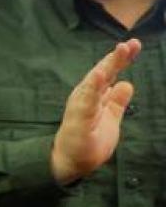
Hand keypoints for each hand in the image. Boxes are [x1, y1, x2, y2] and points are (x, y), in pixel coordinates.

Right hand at [50, 39, 139, 184]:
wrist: (70, 162)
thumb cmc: (88, 141)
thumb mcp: (110, 119)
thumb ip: (117, 101)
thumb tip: (127, 83)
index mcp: (94, 95)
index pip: (109, 74)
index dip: (121, 59)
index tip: (134, 45)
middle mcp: (86, 96)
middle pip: (103, 73)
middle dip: (116, 58)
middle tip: (130, 44)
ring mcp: (81, 105)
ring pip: (95, 82)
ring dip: (107, 66)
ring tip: (119, 51)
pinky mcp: (78, 118)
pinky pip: (86, 100)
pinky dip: (93, 86)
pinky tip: (101, 74)